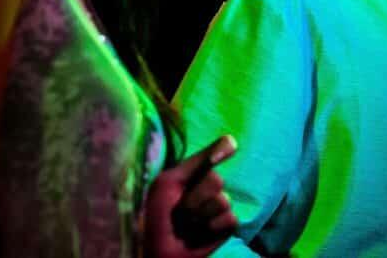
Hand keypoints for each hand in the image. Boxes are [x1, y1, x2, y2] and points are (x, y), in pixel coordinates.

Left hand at [143, 135, 239, 257]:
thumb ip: (200, 160)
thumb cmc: (155, 213)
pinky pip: (231, 219)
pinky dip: (211, 228)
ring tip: (184, 225)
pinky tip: (197, 234)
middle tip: (178, 211)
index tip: (208, 162)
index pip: (215, 155)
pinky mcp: (226, 227)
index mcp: (195, 173)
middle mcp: (209, 188)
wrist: (153, 248)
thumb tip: (232, 139)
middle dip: (193, 198)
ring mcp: (219, 208)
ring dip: (198, 216)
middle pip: (216, 180)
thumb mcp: (171, 181)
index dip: (211, 159)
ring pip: (223, 202)